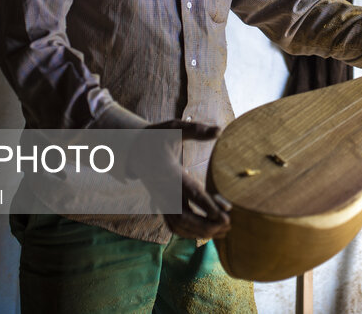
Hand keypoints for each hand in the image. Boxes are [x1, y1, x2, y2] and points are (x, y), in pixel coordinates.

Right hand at [128, 120, 231, 238]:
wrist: (133, 149)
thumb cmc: (157, 137)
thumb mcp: (174, 128)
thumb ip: (196, 130)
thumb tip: (219, 130)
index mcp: (168, 172)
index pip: (189, 192)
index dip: (206, 205)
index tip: (224, 214)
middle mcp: (163, 189)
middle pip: (183, 216)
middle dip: (205, 225)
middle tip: (228, 223)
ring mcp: (161, 199)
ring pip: (178, 225)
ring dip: (200, 232)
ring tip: (224, 230)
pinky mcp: (161, 205)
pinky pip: (174, 226)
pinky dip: (191, 233)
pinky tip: (209, 232)